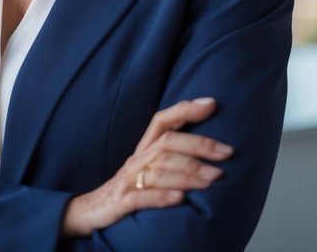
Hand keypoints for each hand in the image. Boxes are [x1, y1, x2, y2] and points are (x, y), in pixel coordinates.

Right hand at [61, 97, 231, 237]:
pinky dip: (161, 196)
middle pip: (166, 143)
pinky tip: (180, 198)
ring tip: (212, 179)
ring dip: (187, 173)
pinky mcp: (120, 203)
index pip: (162, 121)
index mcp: (143, 150)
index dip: (185, 110)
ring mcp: (127, 181)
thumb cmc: (127, 189)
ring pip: (157, 171)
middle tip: (226, 153)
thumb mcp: (148, 169)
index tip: (212, 104)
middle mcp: (136, 161)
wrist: (90, 211)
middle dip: (198, 145)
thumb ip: (172, 158)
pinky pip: (141, 197)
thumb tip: (212, 150)